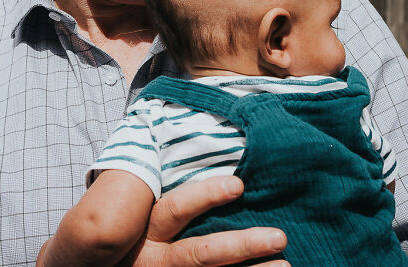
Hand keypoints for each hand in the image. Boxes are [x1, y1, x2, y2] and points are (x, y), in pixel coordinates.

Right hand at [120, 175, 288, 266]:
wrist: (121, 264)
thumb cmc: (136, 230)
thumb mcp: (138, 210)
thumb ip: (165, 190)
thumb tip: (208, 153)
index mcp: (147, 228)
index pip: (177, 209)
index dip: (207, 196)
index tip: (239, 185)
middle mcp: (156, 257)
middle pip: (201, 252)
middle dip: (241, 245)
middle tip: (278, 236)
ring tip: (285, 265)